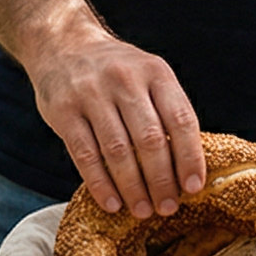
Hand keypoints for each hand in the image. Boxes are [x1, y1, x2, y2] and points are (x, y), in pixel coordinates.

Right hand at [29, 32, 204, 217]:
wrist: (63, 44)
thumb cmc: (115, 71)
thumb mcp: (147, 75)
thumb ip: (165, 111)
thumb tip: (187, 167)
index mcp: (155, 72)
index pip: (181, 120)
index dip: (190, 158)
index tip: (193, 188)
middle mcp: (125, 80)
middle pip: (150, 140)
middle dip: (161, 180)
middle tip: (167, 207)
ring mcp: (91, 94)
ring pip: (118, 151)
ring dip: (133, 187)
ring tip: (142, 210)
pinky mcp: (63, 110)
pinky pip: (85, 154)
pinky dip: (100, 183)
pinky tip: (112, 203)